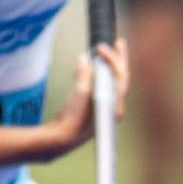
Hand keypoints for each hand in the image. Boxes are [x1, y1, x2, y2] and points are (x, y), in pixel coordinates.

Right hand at [27, 40, 127, 162]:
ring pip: (113, 82)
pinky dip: (102, 75)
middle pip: (121, 79)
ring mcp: (106, 109)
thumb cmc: (72, 120)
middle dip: (119, 60)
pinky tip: (96, 68)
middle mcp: (114, 108)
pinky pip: (104, 87)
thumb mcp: (79, 92)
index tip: (101, 48)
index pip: (121, 77)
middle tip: (118, 44)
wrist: (61, 139)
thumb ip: (84, 73)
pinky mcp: (97, 109)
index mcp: (115, 106)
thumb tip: (84, 59)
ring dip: (111, 66)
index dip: (113, 59)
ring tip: (108, 52)